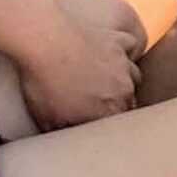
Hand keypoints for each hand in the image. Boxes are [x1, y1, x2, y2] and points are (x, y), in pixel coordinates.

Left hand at [18, 0, 145, 131]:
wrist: (44, 39)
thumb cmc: (43, 80)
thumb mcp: (47, 117)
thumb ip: (65, 131)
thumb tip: (67, 138)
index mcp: (110, 112)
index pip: (117, 126)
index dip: (106, 124)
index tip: (92, 120)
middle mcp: (124, 90)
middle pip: (128, 102)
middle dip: (116, 104)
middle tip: (95, 100)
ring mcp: (123, 64)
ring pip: (132, 76)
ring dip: (122, 79)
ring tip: (103, 78)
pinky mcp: (118, 40)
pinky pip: (129, 47)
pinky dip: (123, 51)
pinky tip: (111, 52)